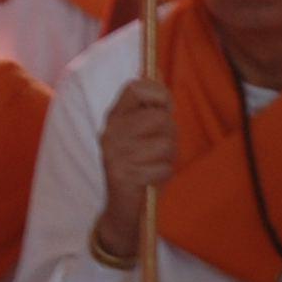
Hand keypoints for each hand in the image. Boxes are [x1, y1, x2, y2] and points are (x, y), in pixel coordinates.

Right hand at [95, 77, 178, 253]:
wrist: (123, 209)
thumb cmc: (140, 166)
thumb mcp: (141, 133)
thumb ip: (150, 109)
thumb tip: (157, 72)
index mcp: (114, 117)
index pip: (136, 88)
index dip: (159, 94)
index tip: (164, 108)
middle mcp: (111, 132)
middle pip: (160, 118)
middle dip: (170, 134)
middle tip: (159, 148)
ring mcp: (115, 153)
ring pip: (165, 143)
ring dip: (168, 157)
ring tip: (155, 165)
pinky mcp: (123, 175)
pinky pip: (163, 167)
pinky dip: (163, 175)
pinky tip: (150, 180)